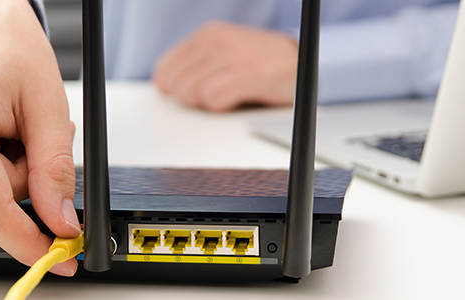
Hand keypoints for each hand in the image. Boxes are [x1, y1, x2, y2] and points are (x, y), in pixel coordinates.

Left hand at [153, 21, 298, 111]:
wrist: (302, 64)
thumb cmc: (261, 65)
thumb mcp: (223, 56)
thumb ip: (193, 66)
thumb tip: (161, 84)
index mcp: (209, 34)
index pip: (166, 69)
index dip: (175, 89)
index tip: (192, 94)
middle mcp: (218, 39)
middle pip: (177, 84)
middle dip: (193, 97)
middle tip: (218, 94)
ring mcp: (233, 54)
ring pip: (192, 92)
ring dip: (208, 103)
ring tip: (230, 94)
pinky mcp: (249, 72)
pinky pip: (213, 98)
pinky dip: (222, 106)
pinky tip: (238, 99)